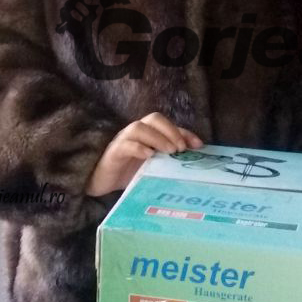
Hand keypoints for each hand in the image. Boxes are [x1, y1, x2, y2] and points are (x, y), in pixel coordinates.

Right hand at [87, 112, 202, 196]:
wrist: (103, 183)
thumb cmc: (130, 172)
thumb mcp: (154, 166)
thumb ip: (169, 159)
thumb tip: (194, 158)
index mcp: (147, 133)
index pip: (168, 125)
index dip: (184, 131)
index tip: (199, 145)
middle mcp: (136, 132)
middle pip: (154, 118)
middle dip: (171, 130)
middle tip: (181, 149)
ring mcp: (123, 140)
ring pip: (139, 127)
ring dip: (157, 138)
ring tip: (170, 151)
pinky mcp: (113, 152)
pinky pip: (125, 145)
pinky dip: (138, 148)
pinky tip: (149, 156)